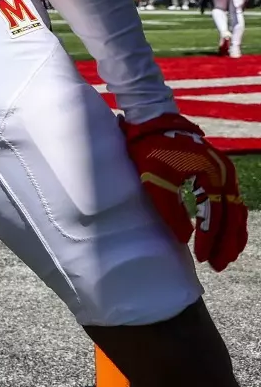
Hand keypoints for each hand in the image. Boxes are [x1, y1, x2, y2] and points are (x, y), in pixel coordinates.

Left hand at [121, 111, 247, 270]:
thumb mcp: (154, 179)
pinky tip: (225, 235)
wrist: (154, 120)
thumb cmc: (151, 148)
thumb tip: (183, 238)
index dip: (209, 239)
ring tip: (224, 257)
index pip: (215, 215)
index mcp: (211, 175)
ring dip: (232, 235)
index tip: (202, 258)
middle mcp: (224, 174)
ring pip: (236, 211)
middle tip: (218, 265)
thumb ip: (169, 208)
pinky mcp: (219, 173)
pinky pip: (232, 202)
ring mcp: (225, 172)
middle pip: (232, 216)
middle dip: (226, 243)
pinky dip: (231, 221)